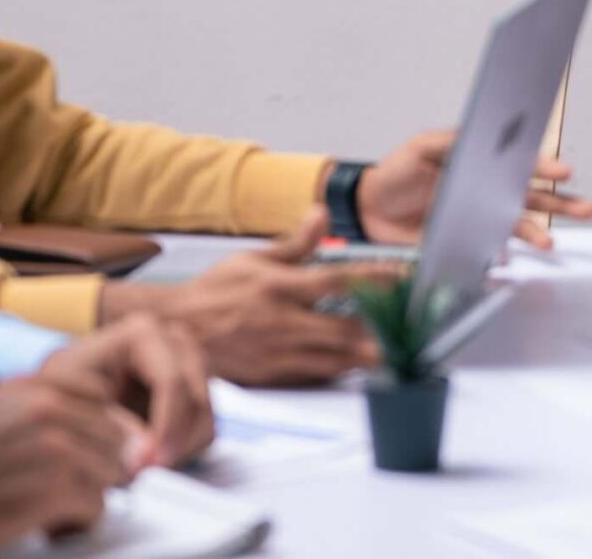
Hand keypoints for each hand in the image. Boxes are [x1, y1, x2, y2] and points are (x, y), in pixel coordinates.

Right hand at [0, 375, 135, 554]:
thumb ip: (44, 409)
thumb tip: (102, 427)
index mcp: (34, 385)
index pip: (102, 396)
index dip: (97, 428)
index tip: (83, 450)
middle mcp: (49, 407)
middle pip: (114, 437)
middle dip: (99, 464)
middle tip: (72, 488)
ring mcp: (55, 446)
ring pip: (111, 471)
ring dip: (90, 494)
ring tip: (59, 507)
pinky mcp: (55, 488)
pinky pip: (96, 506)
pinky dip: (79, 521)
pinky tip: (53, 525)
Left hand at [37, 314, 214, 471]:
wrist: (62, 394)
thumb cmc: (61, 390)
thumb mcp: (72, 402)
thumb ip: (112, 426)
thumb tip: (145, 455)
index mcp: (144, 332)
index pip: (172, 381)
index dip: (166, 425)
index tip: (151, 464)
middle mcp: (175, 340)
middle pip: (197, 398)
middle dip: (175, 440)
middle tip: (150, 472)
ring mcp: (189, 363)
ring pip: (205, 415)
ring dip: (180, 447)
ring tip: (145, 466)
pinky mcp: (193, 389)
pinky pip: (203, 426)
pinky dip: (182, 447)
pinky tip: (151, 456)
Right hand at [103, 208, 388, 386]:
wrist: (175, 332)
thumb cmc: (215, 292)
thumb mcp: (252, 258)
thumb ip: (294, 242)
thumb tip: (321, 214)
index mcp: (280, 287)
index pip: (339, 281)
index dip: (377, 278)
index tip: (408, 277)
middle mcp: (283, 322)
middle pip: (345, 329)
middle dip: (384, 330)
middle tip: (415, 326)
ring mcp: (279, 354)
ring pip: (335, 360)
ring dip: (369, 356)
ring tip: (401, 351)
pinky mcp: (274, 378)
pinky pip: (316, 377)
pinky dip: (342, 372)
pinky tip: (364, 367)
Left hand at [354, 129, 591, 250]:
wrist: (368, 209)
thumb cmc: (396, 171)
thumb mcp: (421, 147)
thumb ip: (449, 142)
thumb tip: (484, 138)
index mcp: (481, 163)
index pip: (519, 164)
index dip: (542, 167)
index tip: (564, 171)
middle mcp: (486, 191)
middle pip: (530, 196)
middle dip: (561, 202)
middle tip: (590, 209)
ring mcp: (477, 218)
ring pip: (516, 225)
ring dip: (536, 233)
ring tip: (551, 243)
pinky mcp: (463, 243)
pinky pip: (489, 250)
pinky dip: (500, 256)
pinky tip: (506, 261)